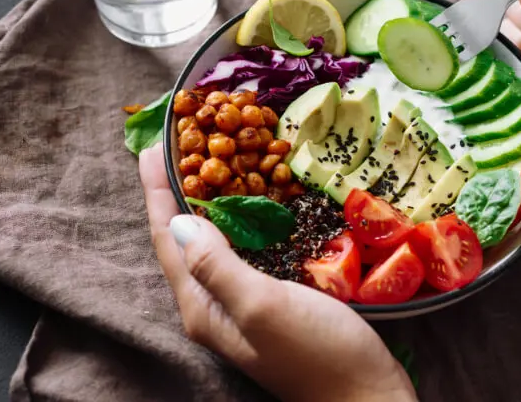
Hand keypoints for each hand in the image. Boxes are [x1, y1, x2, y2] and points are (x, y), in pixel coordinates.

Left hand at [138, 144, 416, 401]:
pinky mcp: (272, 299)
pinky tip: (255, 202)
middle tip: (183, 143)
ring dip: (207, 201)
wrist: (367, 396)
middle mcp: (215, 305)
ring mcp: (243, 303)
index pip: (169, 238)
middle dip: (177, 190)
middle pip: (185, 239)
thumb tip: (179, 222)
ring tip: (212, 161)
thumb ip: (217, 266)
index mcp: (203, 307)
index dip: (157, 191)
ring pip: (214, 243)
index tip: (153, 144)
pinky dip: (242, 219)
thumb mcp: (264, 307)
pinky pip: (245, 249)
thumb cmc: (319, 353)